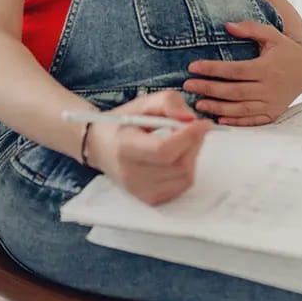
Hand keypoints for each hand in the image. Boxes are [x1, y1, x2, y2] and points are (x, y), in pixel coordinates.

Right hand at [84, 90, 212, 205]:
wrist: (100, 147)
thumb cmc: (121, 124)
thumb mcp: (142, 104)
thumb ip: (168, 102)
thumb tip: (191, 118)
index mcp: (125, 147)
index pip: (164, 150)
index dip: (188, 137)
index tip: (202, 123)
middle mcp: (131, 173)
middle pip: (179, 164)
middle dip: (194, 144)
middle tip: (194, 129)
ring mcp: (140, 190)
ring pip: (185, 176)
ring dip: (192, 156)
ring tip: (183, 142)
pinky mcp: (149, 198)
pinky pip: (182, 186)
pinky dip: (187, 169)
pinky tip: (177, 157)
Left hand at [182, 21, 301, 126]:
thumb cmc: (285, 49)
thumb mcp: (272, 34)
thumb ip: (251, 29)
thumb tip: (227, 26)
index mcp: (267, 68)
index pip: (234, 70)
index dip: (212, 69)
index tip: (192, 67)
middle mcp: (269, 88)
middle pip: (234, 91)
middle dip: (209, 89)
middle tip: (187, 86)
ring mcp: (272, 103)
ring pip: (241, 108)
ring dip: (218, 108)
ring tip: (198, 104)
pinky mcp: (273, 113)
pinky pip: (253, 120)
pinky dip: (236, 121)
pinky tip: (219, 119)